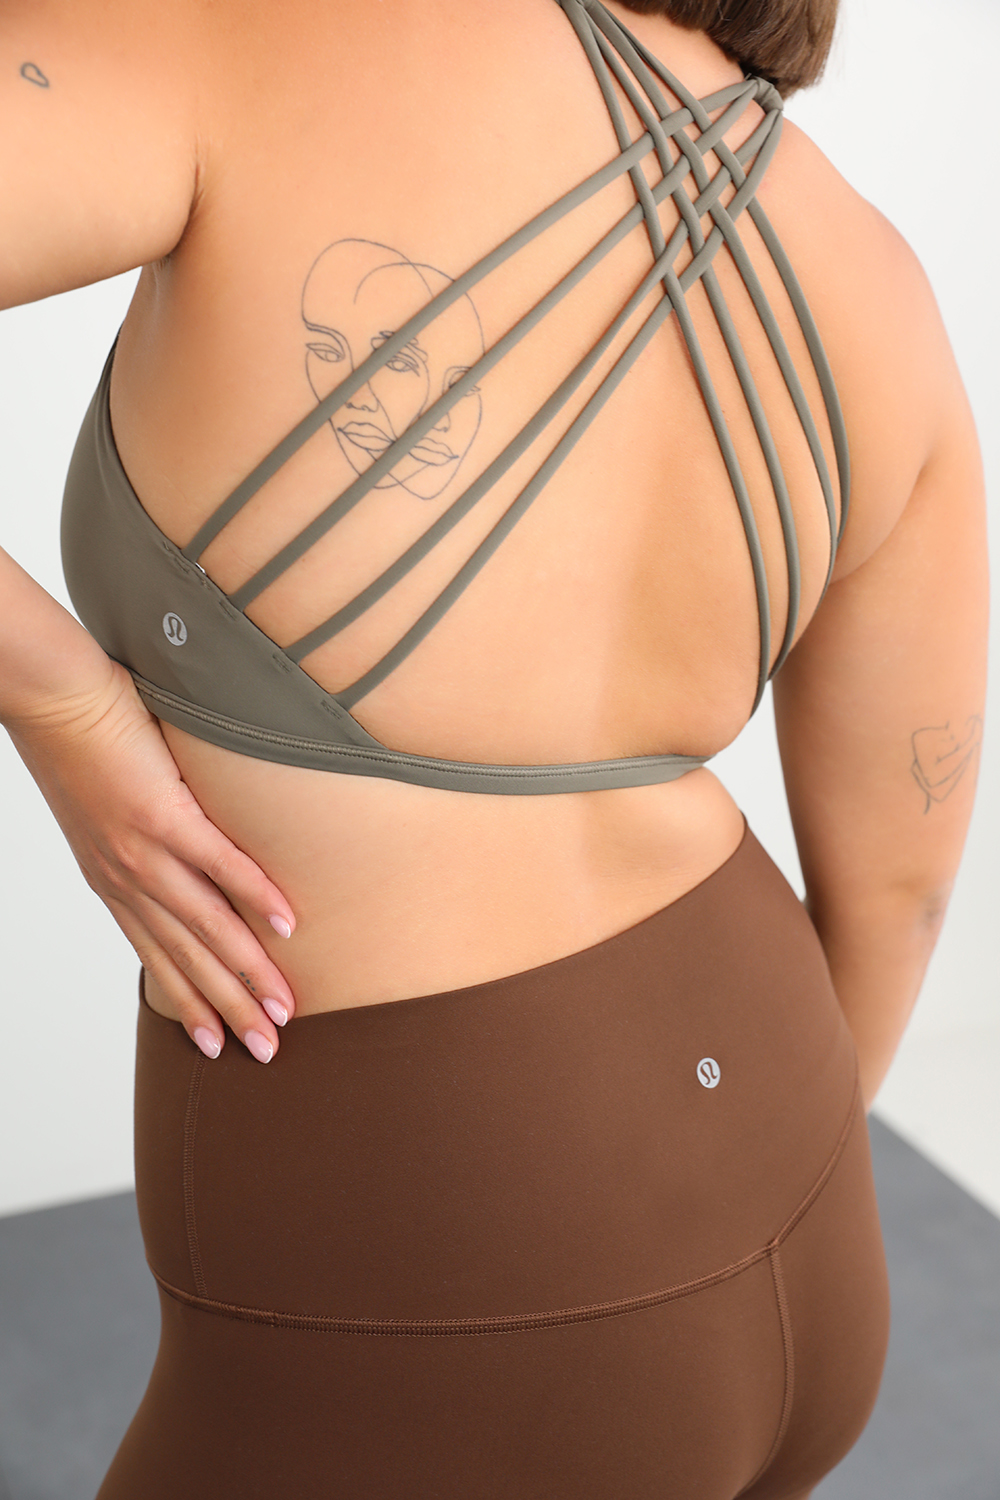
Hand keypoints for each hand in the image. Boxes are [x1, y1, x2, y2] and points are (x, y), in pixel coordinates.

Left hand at [6, 659, 296, 1061]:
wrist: (52, 699)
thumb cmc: (81, 740)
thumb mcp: (110, 808)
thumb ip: (148, 837)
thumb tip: (189, 846)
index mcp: (114, 881)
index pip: (158, 960)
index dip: (189, 1005)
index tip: (218, 1044)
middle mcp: (126, 879)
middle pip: (186, 960)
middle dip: (228, 1011)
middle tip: (266, 1051)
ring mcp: (144, 851)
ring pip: (205, 928)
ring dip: (247, 974)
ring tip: (281, 1010)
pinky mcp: (164, 814)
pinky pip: (219, 865)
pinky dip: (254, 897)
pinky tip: (285, 926)